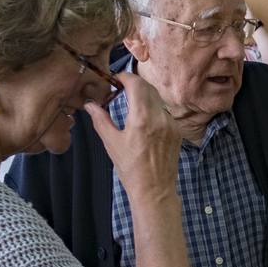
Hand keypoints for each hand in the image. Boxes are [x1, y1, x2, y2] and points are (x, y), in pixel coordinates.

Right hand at [85, 74, 180, 198]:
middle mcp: (160, 118)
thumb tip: (90, 104)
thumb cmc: (130, 168)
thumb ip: (100, 119)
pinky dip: (153, 109)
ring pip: (158, 99)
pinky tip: (143, 119)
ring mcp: (171, 124)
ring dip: (144, 96)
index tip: (115, 80)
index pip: (136, 84)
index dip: (125, 77)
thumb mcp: (111, 142)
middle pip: (148, 88)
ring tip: (130, 104)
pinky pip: (164, 112)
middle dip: (134, 84)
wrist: (155, 189)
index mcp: (142, 119)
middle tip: (120, 88)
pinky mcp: (177, 131)